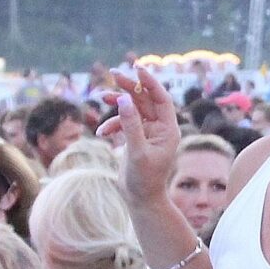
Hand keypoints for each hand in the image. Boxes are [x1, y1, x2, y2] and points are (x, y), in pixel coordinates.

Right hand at [97, 65, 182, 208]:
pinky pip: (123, 123)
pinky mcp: (135, 138)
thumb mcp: (137, 151)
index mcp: (168, 130)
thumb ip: (130, 125)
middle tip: (113, 74)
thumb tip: (124, 100)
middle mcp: (160, 128)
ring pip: (132, 109)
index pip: (161, 98)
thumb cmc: (144, 179)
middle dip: (129, 87)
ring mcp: (147, 132)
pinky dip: (112, 124)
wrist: (140, 199)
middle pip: (145, 100)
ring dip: (117, 103)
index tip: (137, 69)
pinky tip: (102, 133)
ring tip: (101, 97)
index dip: (150, 82)